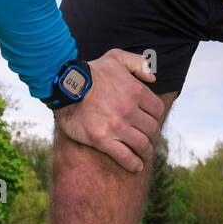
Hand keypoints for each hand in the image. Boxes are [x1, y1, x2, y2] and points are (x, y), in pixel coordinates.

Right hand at [55, 48, 164, 172]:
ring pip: (142, 145)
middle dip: (152, 136)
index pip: (157, 110)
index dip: (156, 117)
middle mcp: (129, 110)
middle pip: (152, 129)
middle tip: (148, 139)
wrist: (65, 86)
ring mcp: (116, 126)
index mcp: (136, 91)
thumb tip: (153, 78)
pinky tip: (136, 166)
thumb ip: (138, 63)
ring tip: (144, 154)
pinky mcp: (102, 140)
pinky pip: (125, 157)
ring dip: (146, 152)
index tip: (151, 121)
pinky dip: (134, 164)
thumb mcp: (116, 57)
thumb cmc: (91, 71)